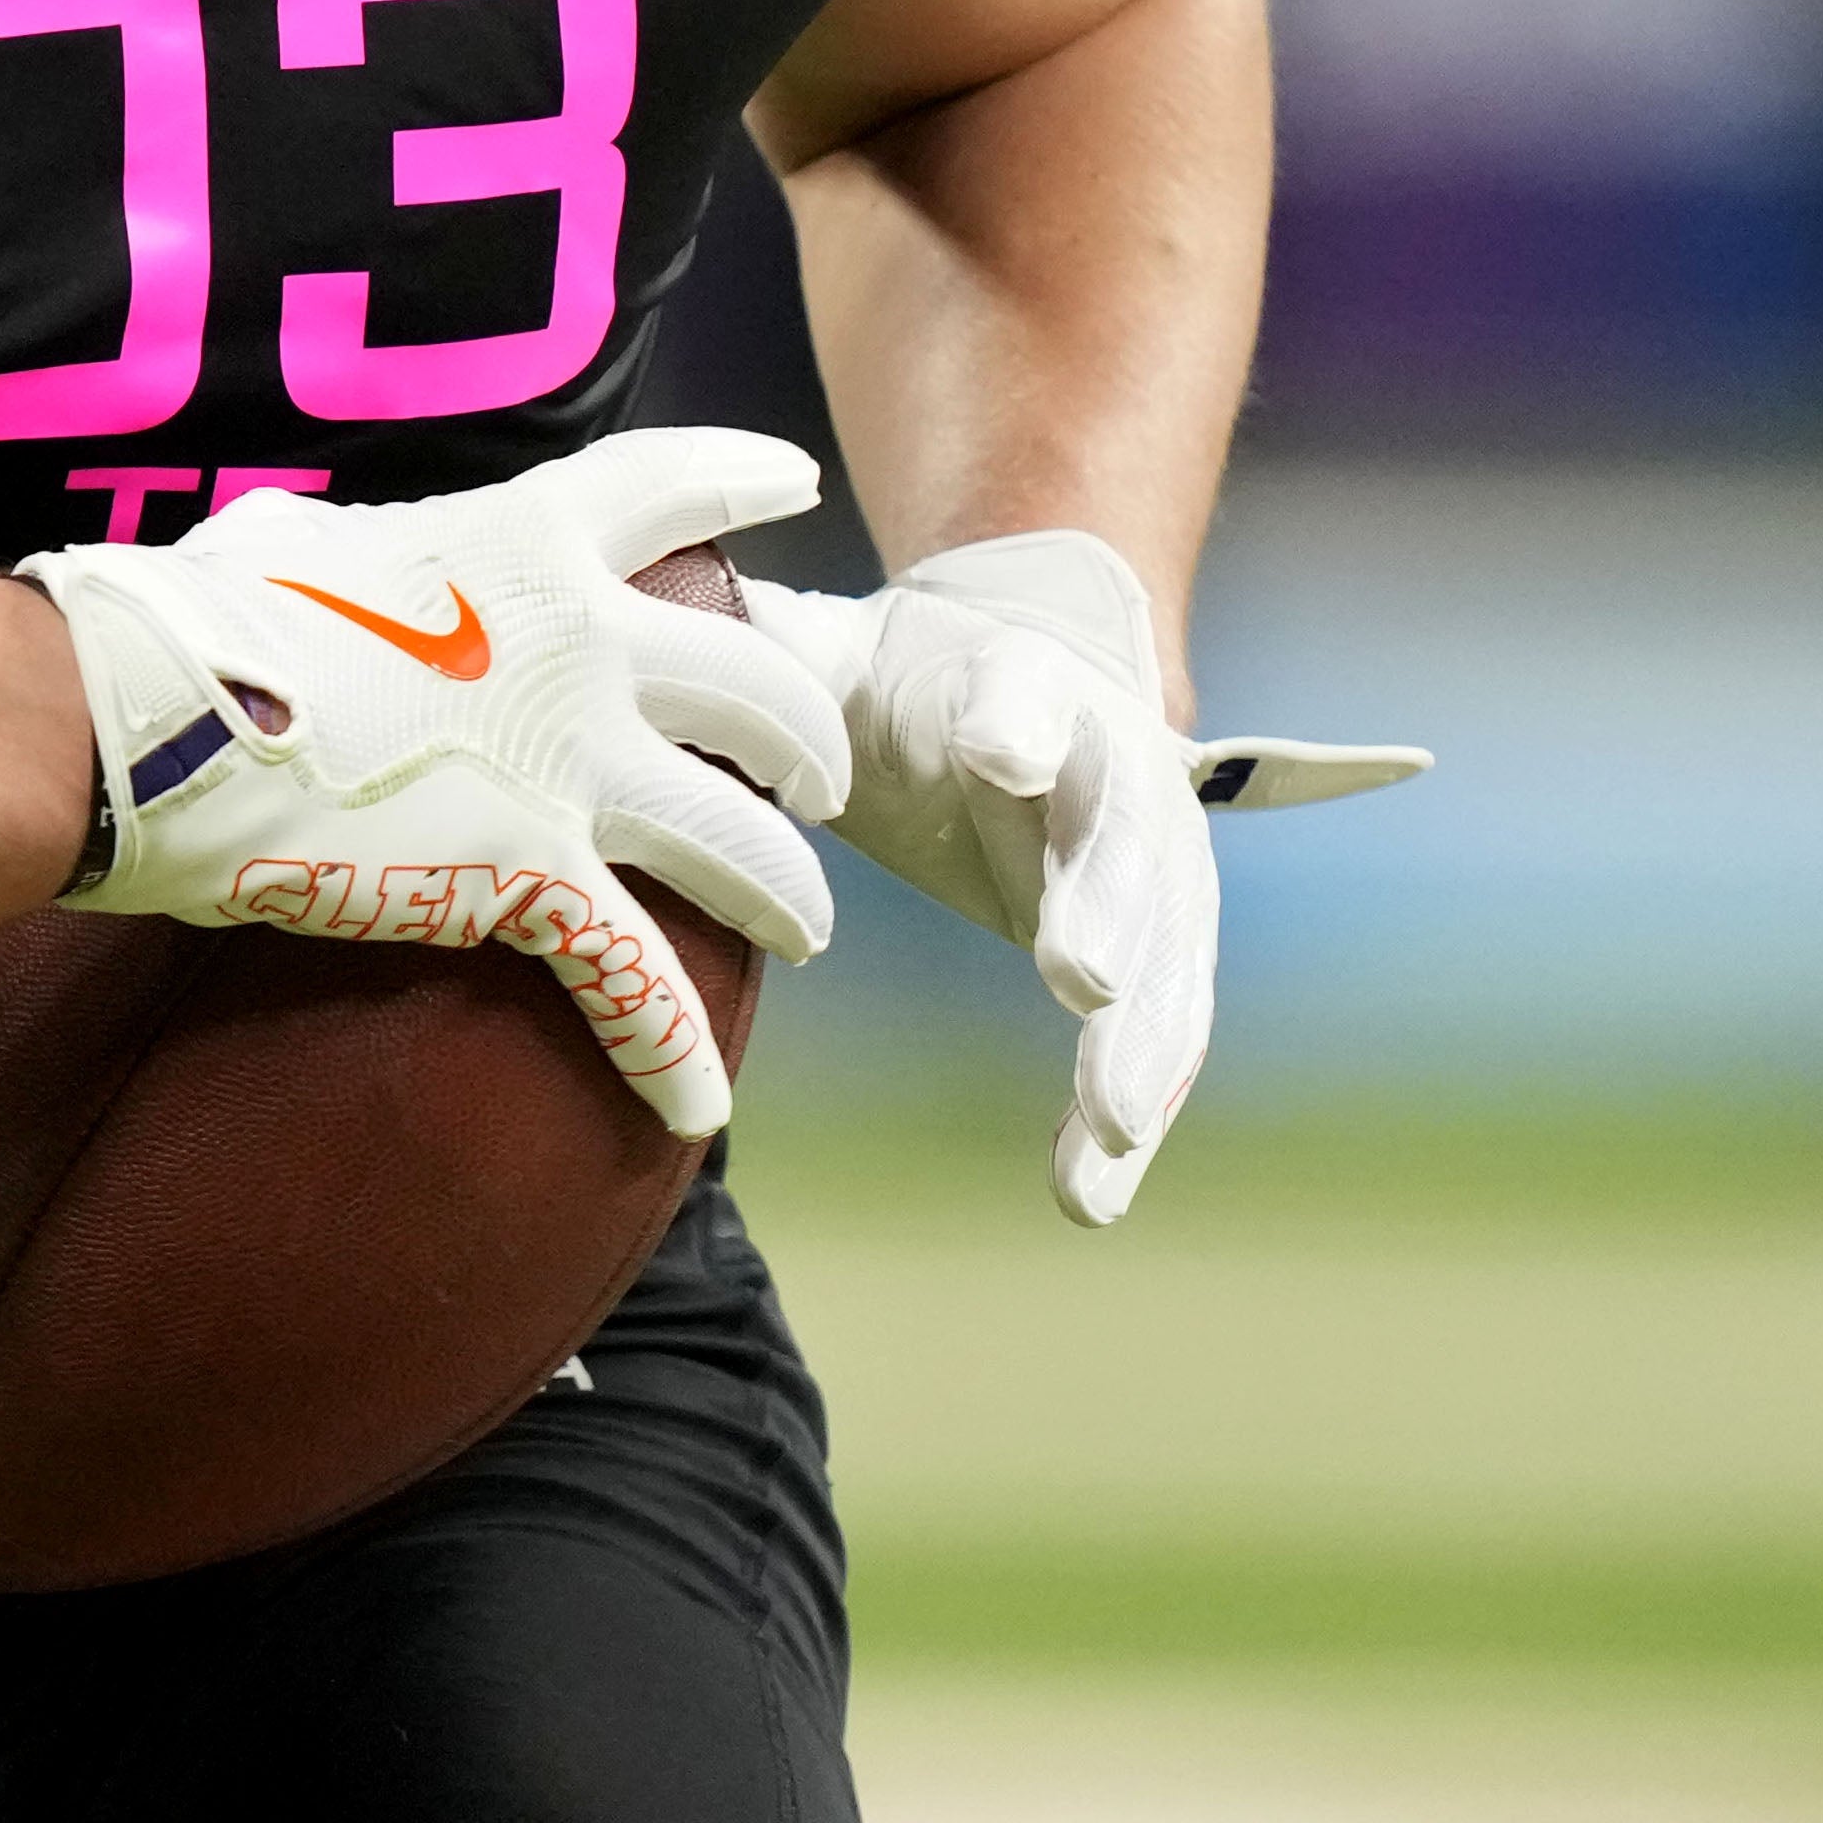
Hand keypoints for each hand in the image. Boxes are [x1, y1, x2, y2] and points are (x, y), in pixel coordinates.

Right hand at [20, 427, 854, 1141]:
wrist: (136, 709)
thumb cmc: (184, 614)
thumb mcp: (290, 541)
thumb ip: (353, 551)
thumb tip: (305, 559)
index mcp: (523, 539)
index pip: (672, 485)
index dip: (746, 480)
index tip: (795, 486)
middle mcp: (583, 643)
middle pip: (756, 691)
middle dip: (802, 743)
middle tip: (811, 783)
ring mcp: (570, 763)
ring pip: (741, 841)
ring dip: (786, 893)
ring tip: (805, 930)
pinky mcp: (530, 878)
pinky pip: (637, 981)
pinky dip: (674, 1049)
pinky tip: (698, 1099)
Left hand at [741, 532, 1424, 1227]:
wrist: (1044, 667)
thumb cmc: (912, 674)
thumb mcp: (838, 650)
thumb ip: (764, 653)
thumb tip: (654, 626)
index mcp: (1021, 682)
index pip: (1025, 692)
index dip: (1017, 721)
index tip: (1001, 753)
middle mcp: (1108, 768)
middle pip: (1120, 834)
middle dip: (1108, 904)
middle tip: (1086, 979)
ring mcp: (1150, 860)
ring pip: (1168, 949)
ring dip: (1146, 1038)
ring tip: (1114, 1127)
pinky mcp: (1157, 943)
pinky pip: (1157, 1032)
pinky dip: (1132, 1111)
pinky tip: (1094, 1196)